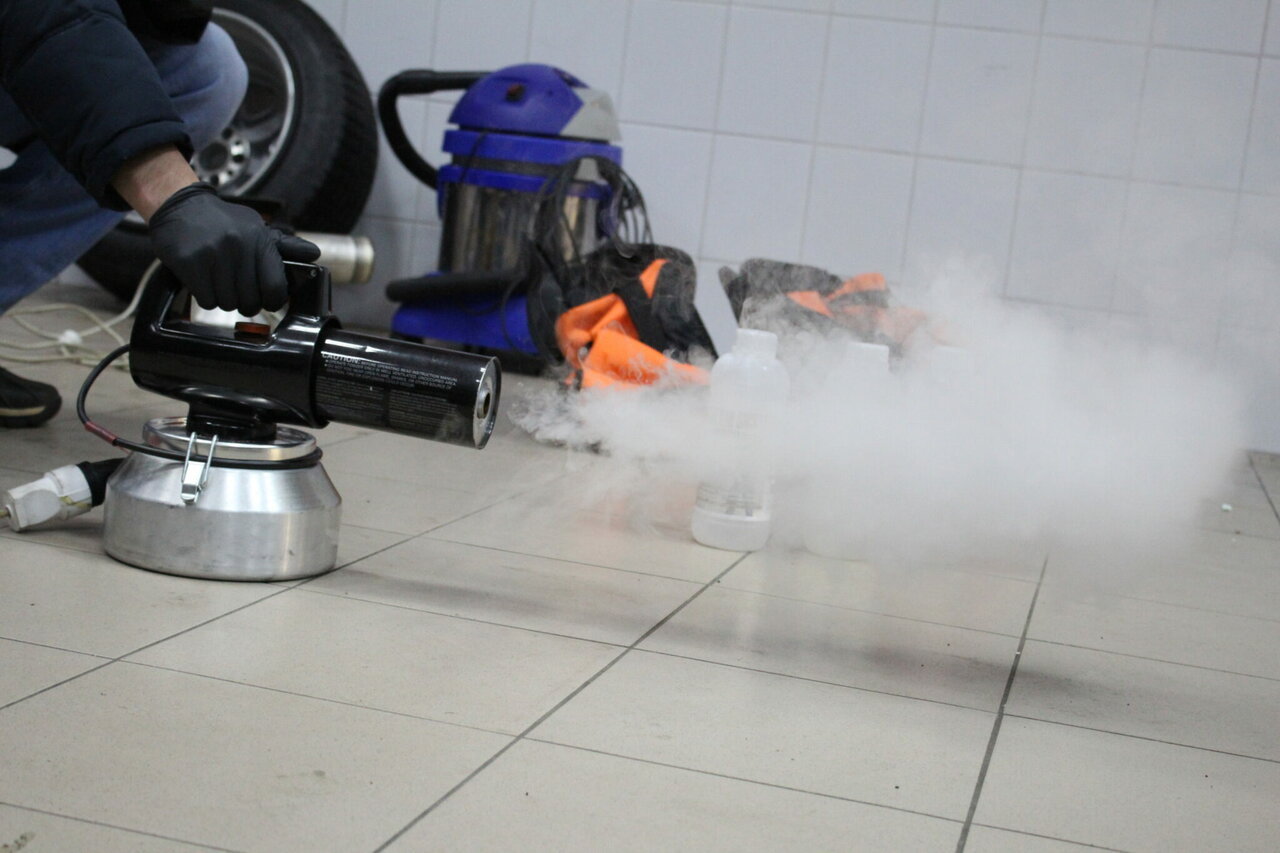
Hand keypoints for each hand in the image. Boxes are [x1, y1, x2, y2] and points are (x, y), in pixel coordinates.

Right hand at [147, 182, 319, 315]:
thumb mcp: (255, 227)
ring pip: (228, 304)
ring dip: (225, 300)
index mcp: (259, 239)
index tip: (267, 300)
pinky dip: (206, 297)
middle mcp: (238, 246)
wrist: (179, 206)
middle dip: (246, 302)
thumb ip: (285, 246)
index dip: (272, 301)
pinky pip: (207, 300)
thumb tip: (314, 254)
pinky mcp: (189, 263)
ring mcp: (212, 254)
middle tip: (238, 290)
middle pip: (250, 301)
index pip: (275, 288)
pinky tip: (205, 281)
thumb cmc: (222, 222)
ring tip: (220, 281)